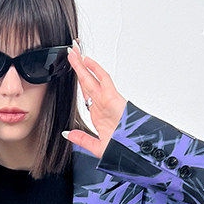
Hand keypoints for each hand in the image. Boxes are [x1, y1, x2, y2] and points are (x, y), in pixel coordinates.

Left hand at [63, 44, 125, 158]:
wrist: (135, 152)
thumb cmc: (122, 149)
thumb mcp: (96, 146)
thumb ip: (81, 139)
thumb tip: (68, 134)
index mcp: (98, 113)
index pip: (85, 91)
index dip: (77, 80)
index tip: (70, 70)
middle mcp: (102, 104)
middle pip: (86, 80)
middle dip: (78, 66)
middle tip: (70, 52)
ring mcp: (107, 100)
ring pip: (92, 77)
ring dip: (82, 64)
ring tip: (73, 51)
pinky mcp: (113, 97)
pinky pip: (104, 79)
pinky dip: (95, 69)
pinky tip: (86, 60)